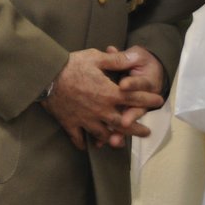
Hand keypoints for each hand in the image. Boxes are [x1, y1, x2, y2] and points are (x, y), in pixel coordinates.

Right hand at [42, 48, 164, 149]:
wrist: (45, 77)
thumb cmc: (70, 65)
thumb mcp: (95, 58)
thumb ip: (116, 60)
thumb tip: (134, 58)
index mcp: (109, 93)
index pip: (134, 98)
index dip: (148, 99)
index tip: (158, 101)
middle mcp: (101, 110)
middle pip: (123, 124)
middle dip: (136, 129)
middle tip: (146, 132)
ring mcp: (85, 119)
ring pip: (103, 134)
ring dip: (113, 139)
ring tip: (119, 143)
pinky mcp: (70, 123)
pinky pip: (79, 138)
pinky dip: (84, 143)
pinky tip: (87, 146)